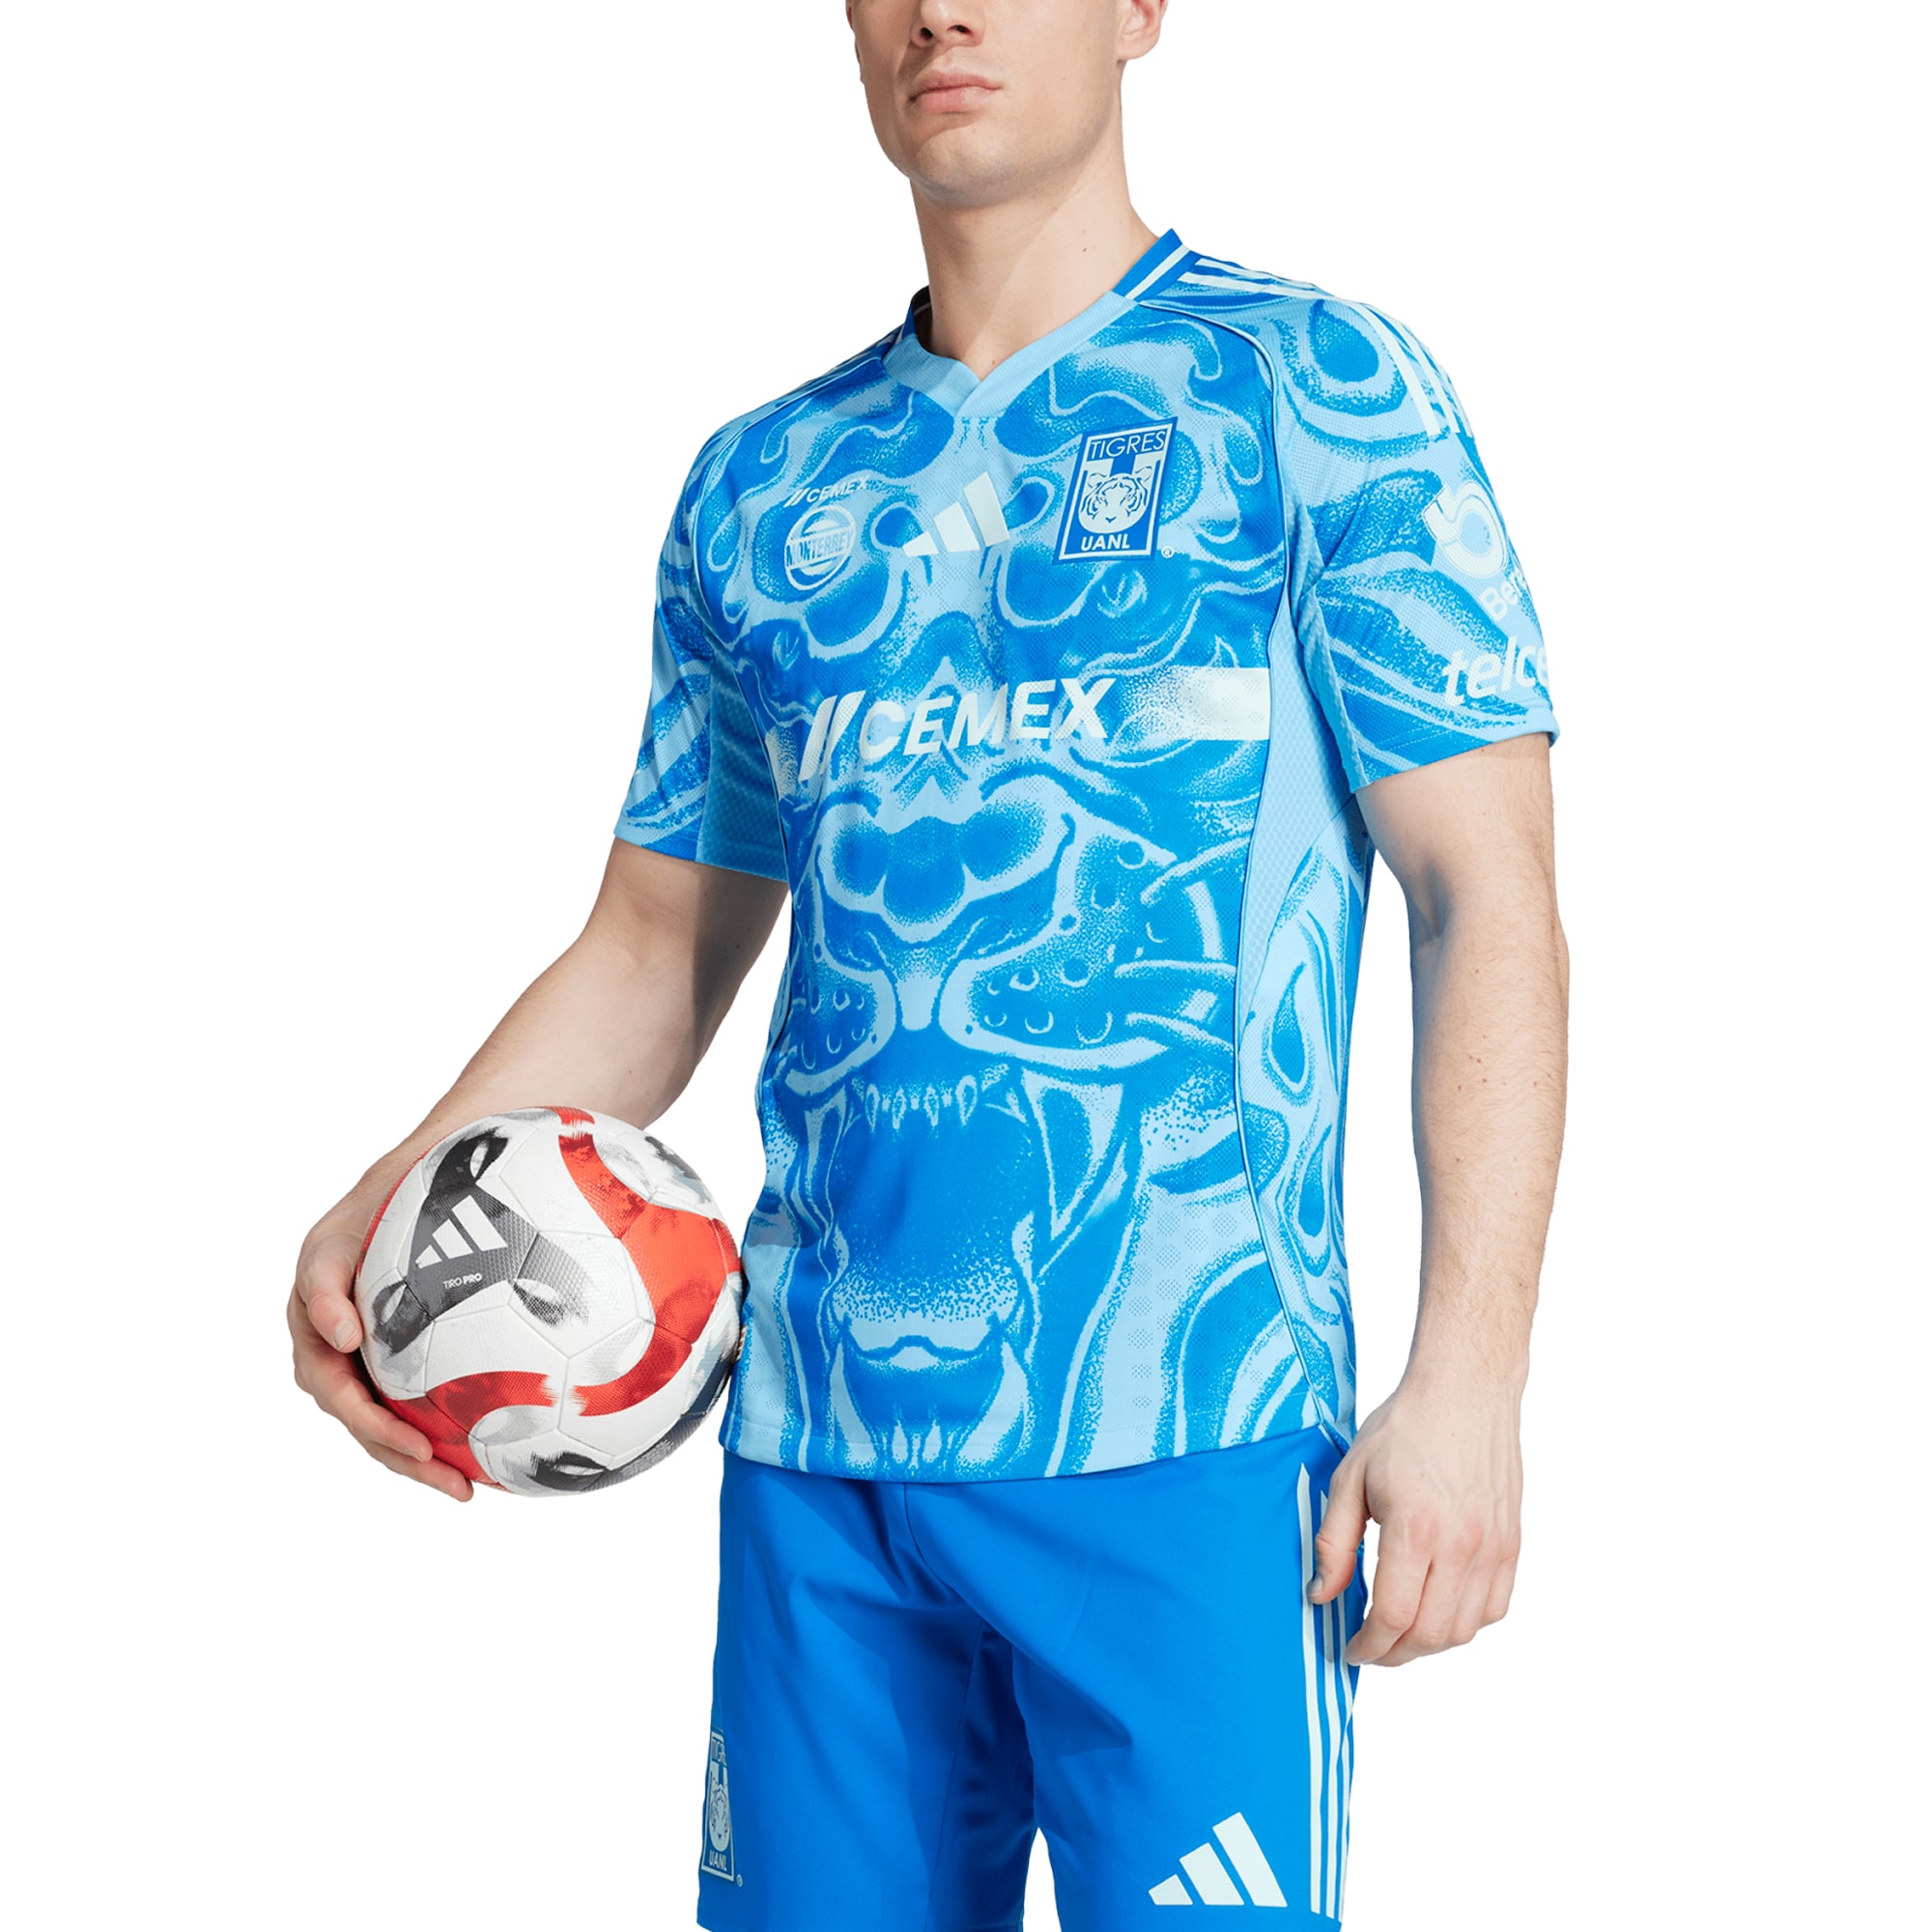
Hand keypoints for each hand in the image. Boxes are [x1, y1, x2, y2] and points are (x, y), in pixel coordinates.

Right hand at [288, 1180, 473, 1500]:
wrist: (406, 1183)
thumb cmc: (372, 1204)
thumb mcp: (336, 1237)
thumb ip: (328, 1282)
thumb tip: (344, 1336)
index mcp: (315, 1323)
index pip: (333, 1384)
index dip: (366, 1415)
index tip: (414, 1438)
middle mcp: (334, 1351)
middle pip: (361, 1418)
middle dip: (398, 1452)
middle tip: (442, 1469)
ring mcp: (366, 1361)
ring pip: (386, 1425)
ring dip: (420, 1461)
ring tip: (465, 1488)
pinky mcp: (398, 1364)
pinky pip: (415, 1406)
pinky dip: (443, 1435)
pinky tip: (487, 1460)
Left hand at [1307, 1373, 1521, 1665]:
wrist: (1465, 1392)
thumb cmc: (1405, 1428)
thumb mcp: (1350, 1477)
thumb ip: (1334, 1542)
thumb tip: (1323, 1595)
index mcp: (1416, 1529)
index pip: (1394, 1616)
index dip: (1369, 1645)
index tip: (1353, 1649)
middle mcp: (1461, 1545)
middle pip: (1431, 1634)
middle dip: (1395, 1653)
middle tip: (1372, 1648)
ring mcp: (1493, 1547)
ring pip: (1465, 1629)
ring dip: (1430, 1644)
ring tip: (1401, 1633)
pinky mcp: (1511, 1543)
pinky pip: (1494, 1607)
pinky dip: (1465, 1623)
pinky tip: (1439, 1610)